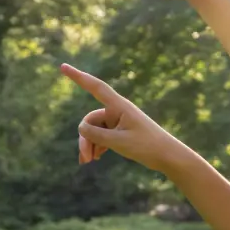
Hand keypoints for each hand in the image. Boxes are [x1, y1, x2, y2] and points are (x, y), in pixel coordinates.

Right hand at [62, 64, 191, 174]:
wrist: (167, 155)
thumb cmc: (146, 146)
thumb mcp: (118, 142)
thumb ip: (96, 135)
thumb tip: (80, 128)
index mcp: (119, 106)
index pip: (95, 87)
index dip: (78, 77)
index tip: (62, 67)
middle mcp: (117, 110)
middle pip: (90, 120)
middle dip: (85, 138)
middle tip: (85, 160)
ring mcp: (118, 121)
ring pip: (94, 129)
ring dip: (89, 144)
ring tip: (87, 162)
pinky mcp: (120, 131)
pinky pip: (101, 135)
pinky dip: (97, 146)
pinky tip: (95, 158)